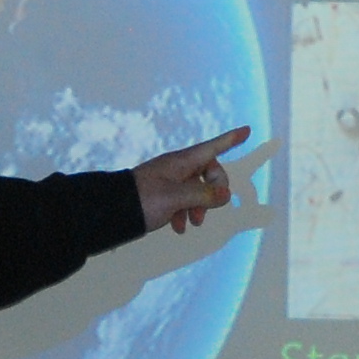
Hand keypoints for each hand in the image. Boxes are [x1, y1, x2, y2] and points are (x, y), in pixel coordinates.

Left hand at [135, 126, 254, 236]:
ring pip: (196, 190)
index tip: (247, 130)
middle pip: (208, 173)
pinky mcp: (162, 197)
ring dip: (199, 207)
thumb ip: (203, 196)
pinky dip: (184, 214)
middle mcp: (177, 169)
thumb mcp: (176, 198)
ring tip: (194, 223)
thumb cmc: (143, 199)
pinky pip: (182, 202)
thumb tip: (225, 195)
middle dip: (213, 191)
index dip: (231, 139)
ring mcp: (169, 182)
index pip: (212, 147)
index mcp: (181, 162)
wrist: (112, 211)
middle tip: (210, 208)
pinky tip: (179, 228)